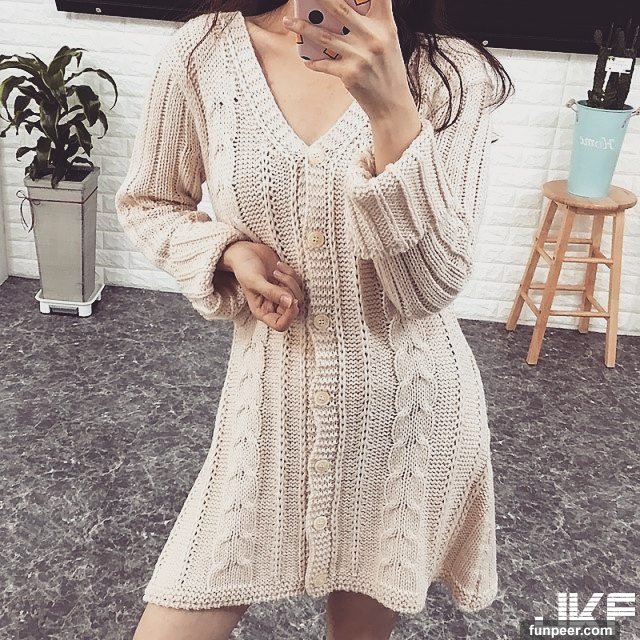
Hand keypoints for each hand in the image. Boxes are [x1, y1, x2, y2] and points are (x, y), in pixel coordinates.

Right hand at [222, 241, 305, 331]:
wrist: (245, 251)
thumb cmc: (244, 268)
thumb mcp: (255, 281)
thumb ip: (272, 293)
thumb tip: (290, 302)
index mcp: (262, 311)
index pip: (280, 325)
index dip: (289, 316)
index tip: (292, 301)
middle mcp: (273, 305)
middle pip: (293, 310)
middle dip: (290, 292)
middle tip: (278, 277)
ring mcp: (281, 294)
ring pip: (298, 295)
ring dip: (290, 280)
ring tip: (275, 270)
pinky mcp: (287, 283)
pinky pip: (298, 283)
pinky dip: (291, 273)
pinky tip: (279, 265)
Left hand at [282, 0, 413, 118]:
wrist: (392, 105)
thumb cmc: (387, 70)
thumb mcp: (388, 41)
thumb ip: (371, 21)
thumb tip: (341, 9)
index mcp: (385, 25)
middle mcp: (374, 38)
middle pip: (340, 8)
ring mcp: (361, 57)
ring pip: (325, 37)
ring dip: (303, 28)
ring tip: (288, 21)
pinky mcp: (350, 75)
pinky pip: (324, 64)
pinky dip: (312, 61)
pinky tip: (305, 59)